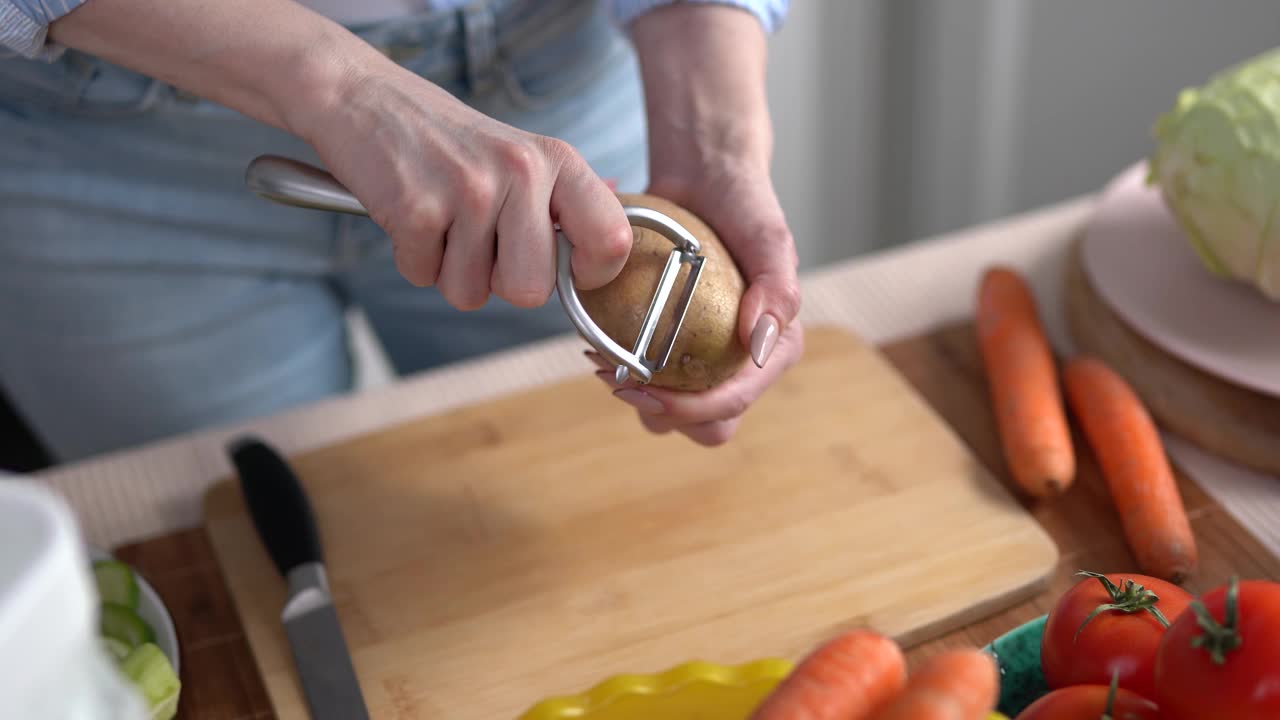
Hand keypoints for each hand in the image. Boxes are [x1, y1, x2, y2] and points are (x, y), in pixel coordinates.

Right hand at [298, 63, 632, 309]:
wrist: (364, 98)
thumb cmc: (447, 139)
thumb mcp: (521, 152)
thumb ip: (566, 196)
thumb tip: (616, 230)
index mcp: (556, 160)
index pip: (611, 239)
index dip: (592, 273)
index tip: (566, 270)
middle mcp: (520, 172)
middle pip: (531, 290)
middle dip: (500, 281)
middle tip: (479, 239)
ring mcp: (468, 191)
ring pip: (471, 294)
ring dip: (450, 270)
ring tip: (442, 221)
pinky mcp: (416, 209)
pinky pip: (424, 277)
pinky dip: (414, 259)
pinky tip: (412, 217)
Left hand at [587, 159, 804, 445]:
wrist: (705, 174)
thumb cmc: (743, 203)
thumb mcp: (769, 238)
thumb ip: (778, 290)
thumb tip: (761, 347)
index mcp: (771, 350)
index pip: (732, 404)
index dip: (688, 409)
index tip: (640, 387)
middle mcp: (740, 362)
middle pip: (706, 427)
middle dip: (664, 416)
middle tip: (620, 381)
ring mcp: (704, 357)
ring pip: (673, 415)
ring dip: (640, 402)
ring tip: (605, 365)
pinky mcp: (671, 346)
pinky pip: (650, 382)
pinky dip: (624, 374)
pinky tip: (596, 346)